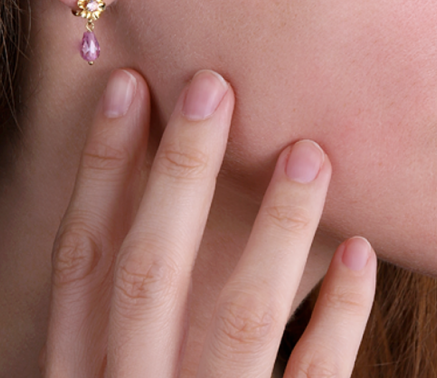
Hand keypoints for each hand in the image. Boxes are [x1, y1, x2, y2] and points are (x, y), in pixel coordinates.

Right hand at [44, 69, 375, 376]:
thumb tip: (148, 204)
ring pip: (234, 322)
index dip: (100, 169)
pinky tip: (359, 257)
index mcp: (78, 377)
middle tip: (213, 87)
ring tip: (312, 153)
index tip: (125, 89)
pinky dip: (334, 322)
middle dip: (178, 175)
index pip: (81, 257)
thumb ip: (114, 320)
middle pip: (148, 273)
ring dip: (274, 233)